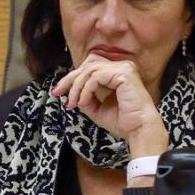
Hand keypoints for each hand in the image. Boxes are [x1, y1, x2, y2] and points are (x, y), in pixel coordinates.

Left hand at [52, 55, 170, 157]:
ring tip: (73, 103)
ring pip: (89, 70)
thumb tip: (68, 93)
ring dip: (76, 88)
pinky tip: (83, 102)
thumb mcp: (95, 108)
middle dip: (69, 80)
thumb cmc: (122, 121)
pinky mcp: (124, 73)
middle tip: (57, 92)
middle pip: (87, 66)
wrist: (138, 129)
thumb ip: (83, 97)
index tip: (58, 91)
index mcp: (116, 73)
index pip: (89, 67)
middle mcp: (121, 67)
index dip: (72, 77)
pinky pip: (96, 77)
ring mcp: (124, 68)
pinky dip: (85, 90)